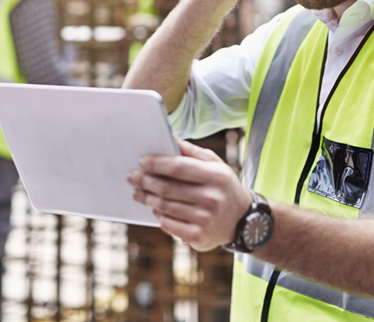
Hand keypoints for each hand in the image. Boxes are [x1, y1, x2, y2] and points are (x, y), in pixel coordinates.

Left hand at [128, 140, 251, 251]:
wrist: (241, 220)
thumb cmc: (223, 187)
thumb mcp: (216, 164)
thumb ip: (193, 152)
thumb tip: (169, 138)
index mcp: (216, 176)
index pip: (179, 167)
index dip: (157, 164)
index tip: (142, 160)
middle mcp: (211, 198)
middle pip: (168, 188)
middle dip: (146, 181)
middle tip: (132, 176)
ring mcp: (205, 219)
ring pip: (165, 207)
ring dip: (147, 198)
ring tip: (138, 192)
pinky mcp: (198, 236)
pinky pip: (169, 224)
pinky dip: (158, 215)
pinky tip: (154, 208)